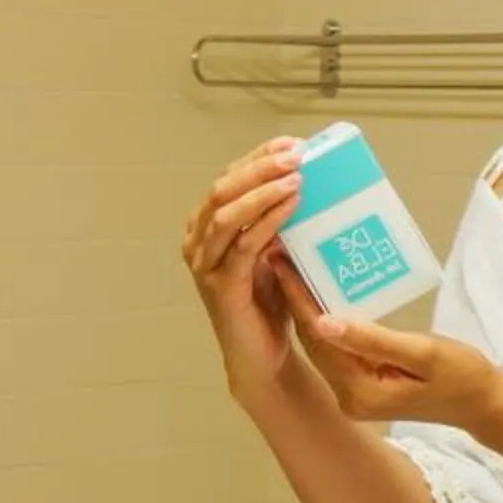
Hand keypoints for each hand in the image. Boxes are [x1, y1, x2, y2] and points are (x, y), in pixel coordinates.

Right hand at [181, 138, 312, 406]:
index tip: (293, 143)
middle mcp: (197, 242)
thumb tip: (305, 180)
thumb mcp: (274, 252)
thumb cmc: (270, 304)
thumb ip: (276, 222)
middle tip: (295, 154)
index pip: (229, 179)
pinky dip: (267, 220)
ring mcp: (204, 265)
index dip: (258, 156)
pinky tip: (292, 206)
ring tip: (296, 176)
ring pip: (226, 212)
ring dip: (261, 189)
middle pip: (222, 189)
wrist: (263, 359)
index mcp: (206, 228)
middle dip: (259, 166)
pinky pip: (242, 244)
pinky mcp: (220, 286)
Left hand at [284, 258, 502, 431]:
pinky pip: (337, 349)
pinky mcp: (361, 386)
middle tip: (281, 256)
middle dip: (296, 299)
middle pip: (314, 341)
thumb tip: (323, 320)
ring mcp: (353, 395)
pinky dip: (327, 321)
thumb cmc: (463, 375)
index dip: (298, 298)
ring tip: (295, 268)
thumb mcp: (423, 352)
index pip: (319, 338)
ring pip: (323, 344)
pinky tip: (321, 295)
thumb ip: (373, 339)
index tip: (281, 262)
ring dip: (308, 308)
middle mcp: (347, 397)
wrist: (483, 403)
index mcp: (359, 391)